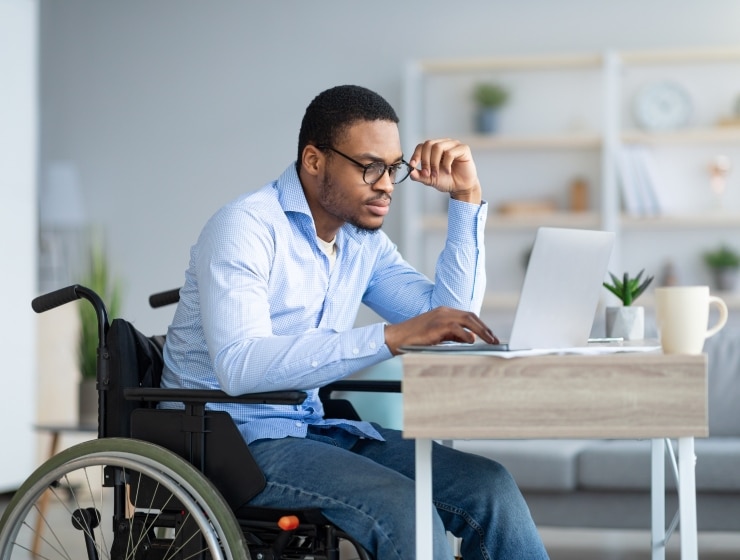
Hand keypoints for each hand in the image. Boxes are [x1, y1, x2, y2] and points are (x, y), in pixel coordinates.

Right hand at [383, 307, 497, 355]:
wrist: (397, 337)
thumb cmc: (416, 338)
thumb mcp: (438, 335)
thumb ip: (453, 335)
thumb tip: (470, 338)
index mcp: (445, 312)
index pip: (469, 316)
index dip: (482, 326)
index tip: (491, 335)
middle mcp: (444, 312)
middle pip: (471, 317)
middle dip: (485, 328)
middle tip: (495, 340)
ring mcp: (440, 317)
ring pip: (467, 320)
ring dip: (481, 331)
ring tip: (490, 341)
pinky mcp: (436, 326)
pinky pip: (455, 328)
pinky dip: (465, 334)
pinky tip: (472, 341)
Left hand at [408, 138, 481, 203]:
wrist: (460, 187)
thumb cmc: (446, 180)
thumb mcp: (429, 179)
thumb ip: (419, 175)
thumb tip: (410, 172)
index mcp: (434, 148)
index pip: (422, 146)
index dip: (416, 155)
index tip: (413, 165)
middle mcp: (443, 143)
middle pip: (429, 144)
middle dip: (425, 160)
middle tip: (427, 174)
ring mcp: (454, 145)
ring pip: (438, 147)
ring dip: (434, 163)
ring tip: (437, 174)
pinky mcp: (463, 149)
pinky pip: (450, 153)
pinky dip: (446, 164)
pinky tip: (448, 171)